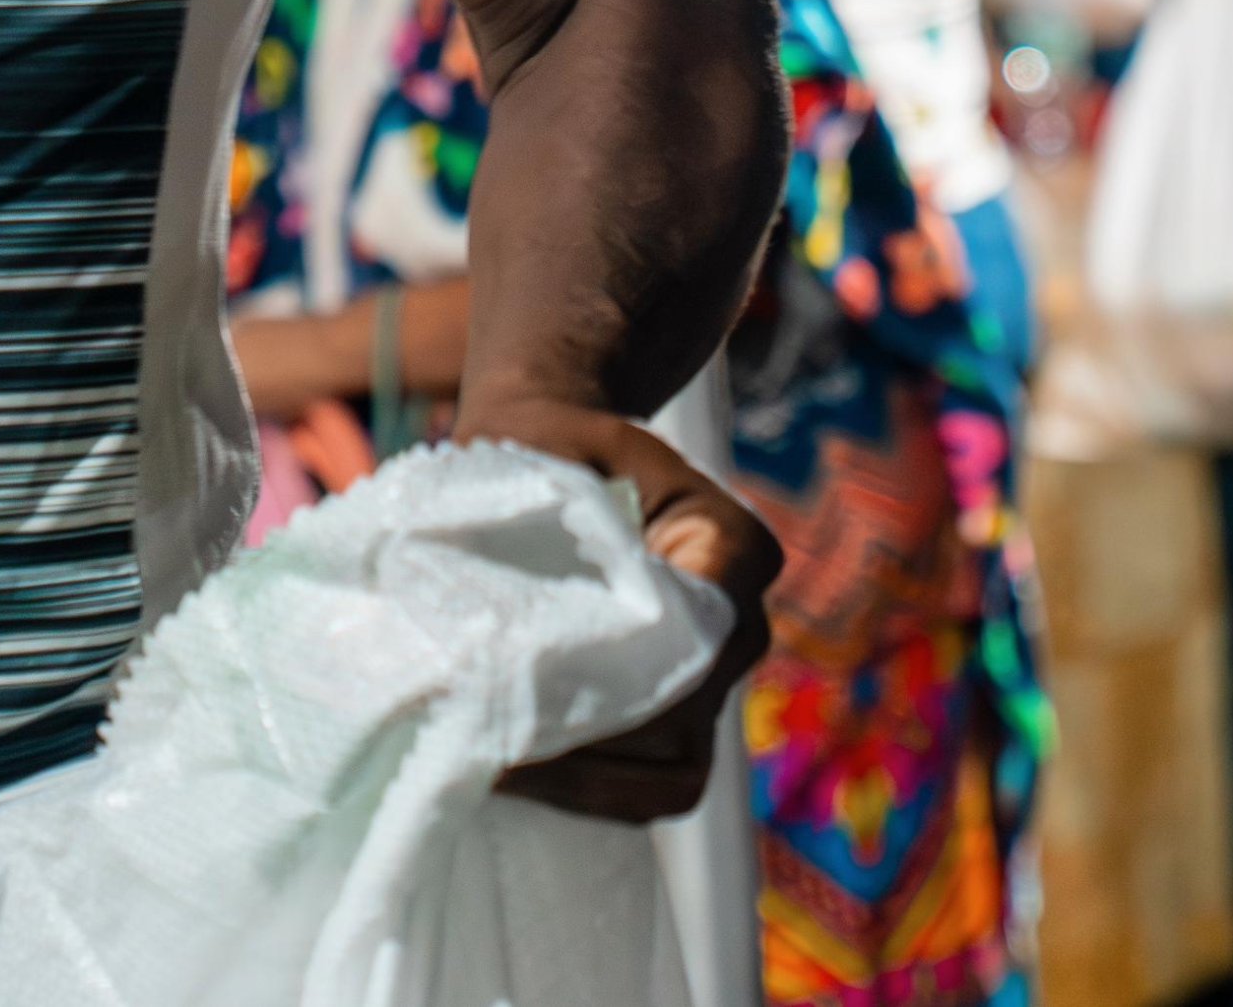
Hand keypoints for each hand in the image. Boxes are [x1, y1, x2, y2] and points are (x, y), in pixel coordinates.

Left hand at [459, 394, 780, 821]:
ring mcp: (717, 679)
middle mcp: (743, 623)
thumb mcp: (553, 448)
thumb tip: (530, 629)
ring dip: (585, 779)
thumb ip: (558, 520)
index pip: (693, 647)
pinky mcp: (683, 718)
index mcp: (732, 548)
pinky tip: (513, 771)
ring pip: (674, 771)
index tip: (522, 699)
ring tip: (493, 762)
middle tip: (489, 745)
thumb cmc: (547, 443)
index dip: (616, 690)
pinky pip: (656, 783)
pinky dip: (591, 790)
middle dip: (587, 745)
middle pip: (681, 723)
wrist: (554, 442)